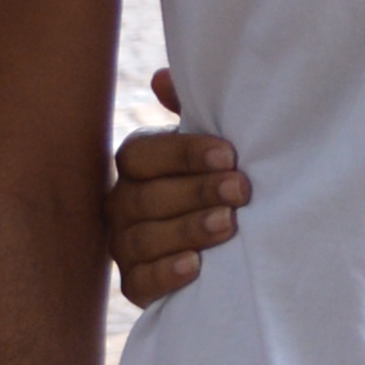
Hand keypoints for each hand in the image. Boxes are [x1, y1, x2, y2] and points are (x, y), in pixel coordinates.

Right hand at [107, 69, 244, 308]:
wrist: (237, 243)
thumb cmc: (221, 179)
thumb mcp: (215, 146)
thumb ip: (192, 111)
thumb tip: (162, 79)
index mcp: (137, 165)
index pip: (140, 155)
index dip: (182, 154)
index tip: (228, 154)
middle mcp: (123, 204)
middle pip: (144, 197)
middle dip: (196, 192)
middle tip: (241, 190)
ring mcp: (125, 247)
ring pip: (142, 239)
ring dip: (187, 230)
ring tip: (228, 224)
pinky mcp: (136, 285)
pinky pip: (139, 283)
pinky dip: (166, 274)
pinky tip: (196, 267)